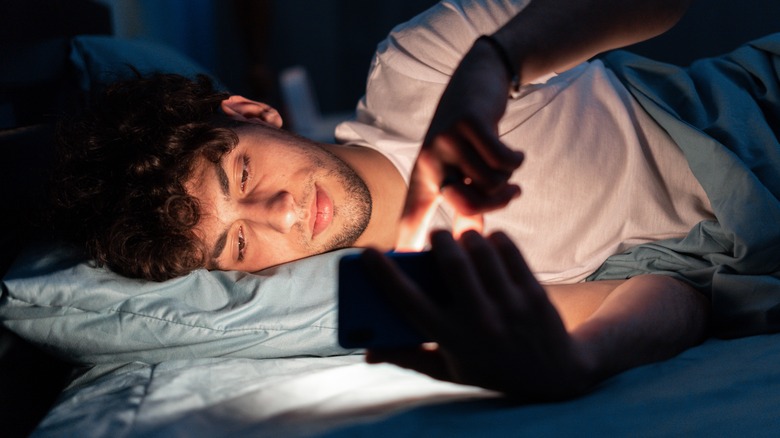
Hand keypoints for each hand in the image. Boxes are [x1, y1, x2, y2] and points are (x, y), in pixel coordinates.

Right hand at [362, 230, 595, 399]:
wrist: (553, 377)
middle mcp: (479, 321)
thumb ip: (408, 358)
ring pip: (480, 249)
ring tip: (464, 240)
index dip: (383, 273)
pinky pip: (508, 250)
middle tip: (437, 236)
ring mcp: (509, 305)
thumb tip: (367, 352)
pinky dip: (496, 239)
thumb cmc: (490, 369)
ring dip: (468, 236)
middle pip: (450, 262)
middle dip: (439, 238)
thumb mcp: (448, 371)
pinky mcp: (533, 292)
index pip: (408, 301)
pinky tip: (490, 245)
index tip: (367, 252)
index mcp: (451, 339)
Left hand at [396, 39, 523, 249]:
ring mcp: (447, 139)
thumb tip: (473, 239)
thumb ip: (467, 202)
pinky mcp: (468, 123)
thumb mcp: (461, 167)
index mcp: (424, 176)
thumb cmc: (469, 134)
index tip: (399, 263)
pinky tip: (516, 153)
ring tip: (505, 162)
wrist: (477, 78)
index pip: (413, 213)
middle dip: (496, 204)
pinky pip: (504, 161)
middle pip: (468, 205)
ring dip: (508, 176)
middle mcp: (429, 159)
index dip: (407, 240)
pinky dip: (516, 159)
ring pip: (491, 182)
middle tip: (512, 194)